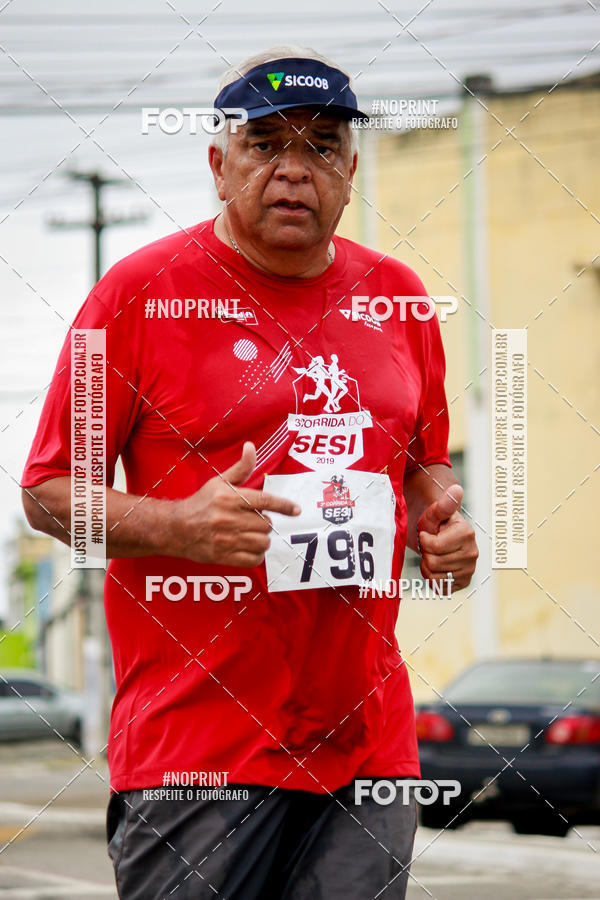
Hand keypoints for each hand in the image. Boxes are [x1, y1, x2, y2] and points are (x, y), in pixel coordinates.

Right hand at [171, 442, 299, 566]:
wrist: (175, 528)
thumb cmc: (201, 503)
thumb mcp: (219, 482)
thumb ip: (241, 468)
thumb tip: (251, 447)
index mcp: (229, 498)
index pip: (265, 501)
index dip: (284, 506)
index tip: (297, 510)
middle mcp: (228, 519)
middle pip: (266, 524)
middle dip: (264, 522)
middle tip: (253, 520)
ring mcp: (226, 540)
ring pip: (262, 542)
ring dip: (262, 539)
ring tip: (252, 534)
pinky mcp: (223, 557)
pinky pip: (253, 560)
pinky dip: (256, 555)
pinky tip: (249, 547)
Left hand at [417, 484, 477, 590]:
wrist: (439, 537)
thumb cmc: (435, 523)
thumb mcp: (435, 511)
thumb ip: (444, 503)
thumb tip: (456, 488)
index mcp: (467, 533)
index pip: (433, 546)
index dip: (424, 540)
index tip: (428, 533)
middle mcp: (472, 553)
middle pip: (432, 563)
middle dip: (425, 553)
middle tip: (430, 545)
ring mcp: (469, 569)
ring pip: (434, 576)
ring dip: (426, 566)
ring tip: (432, 554)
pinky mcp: (463, 582)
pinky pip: (439, 587)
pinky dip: (432, 579)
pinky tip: (436, 567)